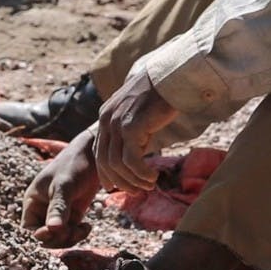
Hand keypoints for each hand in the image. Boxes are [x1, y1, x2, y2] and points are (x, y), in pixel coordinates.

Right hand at [22, 130, 101, 247]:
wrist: (94, 156)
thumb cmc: (74, 165)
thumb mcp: (64, 186)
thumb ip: (58, 207)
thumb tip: (53, 229)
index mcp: (33, 201)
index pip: (28, 229)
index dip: (39, 236)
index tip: (54, 231)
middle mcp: (42, 210)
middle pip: (44, 238)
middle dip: (57, 239)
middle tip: (72, 232)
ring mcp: (57, 214)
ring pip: (58, 238)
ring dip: (70, 238)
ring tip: (83, 228)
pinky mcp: (72, 215)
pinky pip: (71, 233)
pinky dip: (79, 234)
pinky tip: (87, 226)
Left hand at [94, 71, 177, 192]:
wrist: (171, 78)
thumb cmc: (160, 96)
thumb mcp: (138, 114)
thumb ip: (131, 131)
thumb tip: (136, 154)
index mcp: (106, 116)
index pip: (99, 152)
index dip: (106, 173)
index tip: (116, 186)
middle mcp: (106, 120)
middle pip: (105, 162)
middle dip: (120, 181)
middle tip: (137, 191)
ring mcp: (117, 123)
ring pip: (117, 165)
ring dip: (134, 180)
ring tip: (149, 185)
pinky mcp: (131, 127)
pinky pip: (131, 161)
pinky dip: (141, 174)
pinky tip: (152, 176)